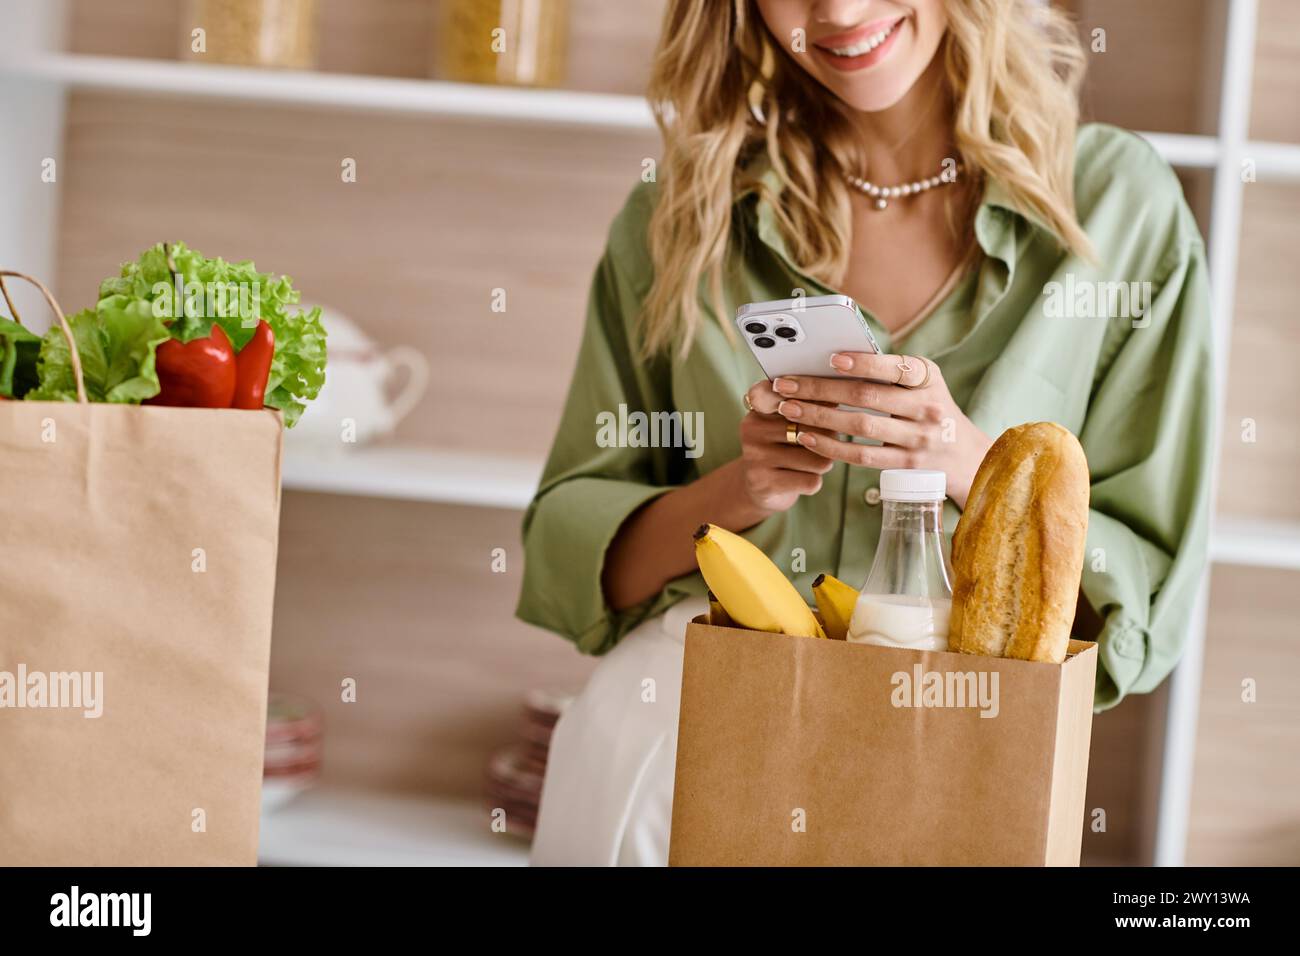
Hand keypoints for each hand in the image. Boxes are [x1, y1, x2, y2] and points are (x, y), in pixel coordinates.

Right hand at [732, 380, 839, 516]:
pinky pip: (811, 481)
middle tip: (822, 444)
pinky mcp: (764, 484)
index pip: (797, 397)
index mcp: (759, 405)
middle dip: (828, 440)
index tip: (834, 407)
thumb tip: (837, 402)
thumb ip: (808, 406)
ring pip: (818, 458)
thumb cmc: (784, 447)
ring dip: (823, 464)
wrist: (759, 487)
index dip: (820, 404)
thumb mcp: (788, 421)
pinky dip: (814, 482)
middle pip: (815, 429)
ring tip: (810, 464)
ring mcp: (756, 457)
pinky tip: (801, 479)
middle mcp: (753, 428)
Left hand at [749, 352, 992, 508]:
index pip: (895, 367)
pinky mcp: (906, 464)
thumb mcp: (922, 383)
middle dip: (821, 389)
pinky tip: (807, 437)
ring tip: (788, 408)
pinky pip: (862, 457)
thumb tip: (832, 359)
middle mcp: (927, 407)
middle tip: (786, 384)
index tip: (831, 358)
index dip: (863, 363)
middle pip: (867, 397)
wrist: (964, 455)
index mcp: (928, 378)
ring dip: (819, 416)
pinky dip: (831, 446)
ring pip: (860, 426)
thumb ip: (888, 372)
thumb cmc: (929, 408)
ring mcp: (918, 439)